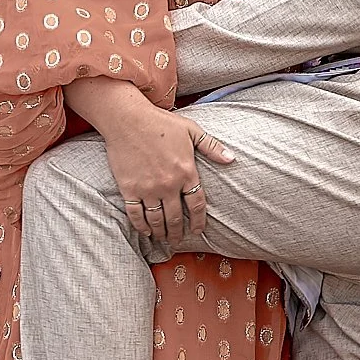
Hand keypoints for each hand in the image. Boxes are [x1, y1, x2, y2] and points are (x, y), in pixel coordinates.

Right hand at [67, 79, 232, 246]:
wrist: (127, 119)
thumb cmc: (160, 123)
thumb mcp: (192, 130)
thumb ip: (212, 147)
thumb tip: (232, 159)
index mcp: (186, 172)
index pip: (197, 205)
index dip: (198, 222)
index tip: (198, 231)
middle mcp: (169, 184)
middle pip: (176, 218)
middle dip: (178, 233)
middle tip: (178, 241)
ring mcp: (148, 188)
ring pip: (157, 220)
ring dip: (161, 233)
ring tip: (163, 239)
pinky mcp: (129, 189)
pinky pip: (136, 214)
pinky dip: (141, 226)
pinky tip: (146, 231)